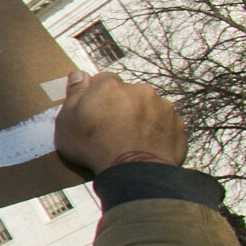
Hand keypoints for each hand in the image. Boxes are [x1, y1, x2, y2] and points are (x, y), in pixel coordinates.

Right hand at [55, 71, 184, 178]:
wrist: (133, 171)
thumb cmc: (94, 147)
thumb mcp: (67, 122)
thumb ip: (74, 94)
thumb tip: (78, 74)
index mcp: (111, 87)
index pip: (103, 79)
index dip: (97, 94)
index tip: (94, 110)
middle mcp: (140, 91)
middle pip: (129, 93)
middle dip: (122, 106)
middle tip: (112, 129)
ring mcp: (162, 107)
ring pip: (149, 107)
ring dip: (141, 118)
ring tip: (130, 140)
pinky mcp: (177, 125)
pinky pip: (165, 124)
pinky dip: (156, 132)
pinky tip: (145, 147)